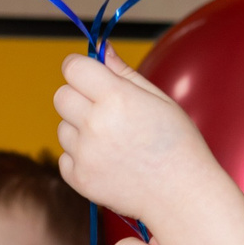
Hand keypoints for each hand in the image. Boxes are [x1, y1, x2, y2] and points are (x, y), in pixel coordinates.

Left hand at [54, 50, 226, 224]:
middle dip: (78, 96)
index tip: (89, 74)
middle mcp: (95, 125)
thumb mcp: (159, 100)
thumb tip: (101, 49)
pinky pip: (65, 157)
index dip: (80, 67)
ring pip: (62, 127)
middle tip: (105, 110)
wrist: (182, 195)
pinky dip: (81, 157)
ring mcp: (85, 154)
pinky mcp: (79, 179)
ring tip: (114, 141)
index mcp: (117, 99)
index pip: (73, 68)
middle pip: (61, 95)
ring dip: (80, 129)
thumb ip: (124, 73)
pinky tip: (109, 161)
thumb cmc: (177, 145)